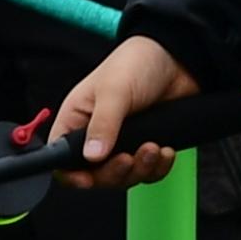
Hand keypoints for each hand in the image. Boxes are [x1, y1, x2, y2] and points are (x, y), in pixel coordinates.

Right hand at [50, 39, 205, 188]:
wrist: (178, 59)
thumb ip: (102, 124)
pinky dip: (157, 168)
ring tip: (153, 148)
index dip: (71, 173)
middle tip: (128, 158)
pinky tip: (165, 150)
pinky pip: (148, 172)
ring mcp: (122, 142)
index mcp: (77, 118)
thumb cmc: (136, 63)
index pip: (62, 156)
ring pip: (123, 176)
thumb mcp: (114, 91)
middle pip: (95, 174)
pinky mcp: (145, 146)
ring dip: (140, 169)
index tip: (87, 179)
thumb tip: (91, 155)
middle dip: (114, 172)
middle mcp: (96, 134)